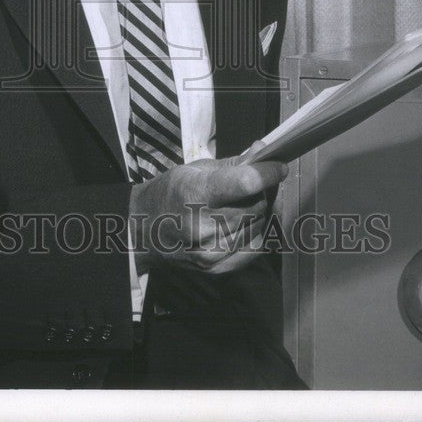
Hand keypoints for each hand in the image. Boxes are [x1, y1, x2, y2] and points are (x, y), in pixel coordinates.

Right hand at [129, 156, 287, 274]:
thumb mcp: (195, 169)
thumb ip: (233, 164)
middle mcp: (204, 227)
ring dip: (261, 210)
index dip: (268, 173)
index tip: (278, 166)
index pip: (246, 183)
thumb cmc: (170, 194)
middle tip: (262, 181)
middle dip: (265, 190)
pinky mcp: (219, 269)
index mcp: (195, 194)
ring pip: (260, 225)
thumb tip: (263, 151)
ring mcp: (212, 252)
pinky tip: (244, 221)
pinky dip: (256, 230)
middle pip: (257, 204)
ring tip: (247, 201)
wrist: (143, 231)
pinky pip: (255, 246)